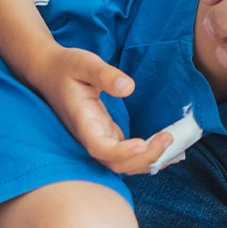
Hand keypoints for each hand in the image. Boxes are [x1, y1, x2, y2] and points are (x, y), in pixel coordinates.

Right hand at [31, 46, 172, 174]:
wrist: (49, 72)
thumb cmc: (66, 66)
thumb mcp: (83, 62)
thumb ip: (104, 74)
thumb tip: (128, 87)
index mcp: (82, 121)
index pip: (100, 147)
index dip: (121, 152)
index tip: (142, 143)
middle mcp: (90, 136)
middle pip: (116, 164)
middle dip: (145, 158)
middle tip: (170, 138)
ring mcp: (98, 139)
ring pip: (124, 164)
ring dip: (150, 161)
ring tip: (177, 148)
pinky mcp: (106, 136)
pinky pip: (127, 155)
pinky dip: (148, 156)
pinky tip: (169, 151)